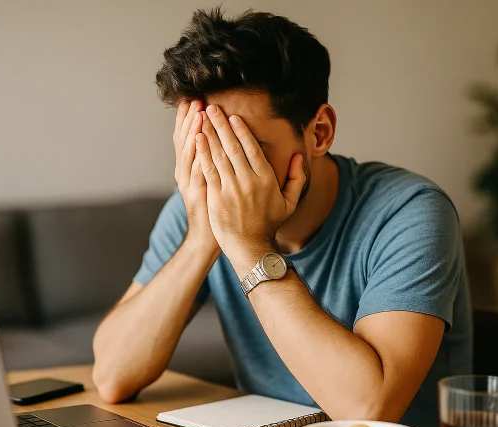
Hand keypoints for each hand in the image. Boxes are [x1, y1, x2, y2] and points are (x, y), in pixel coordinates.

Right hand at [173, 100, 219, 255]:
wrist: (207, 238)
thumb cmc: (214, 210)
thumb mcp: (210, 184)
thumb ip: (212, 164)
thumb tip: (220, 144)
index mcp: (190, 168)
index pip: (188, 138)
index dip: (190, 119)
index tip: (195, 100)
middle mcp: (185, 173)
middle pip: (185, 140)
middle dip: (189, 119)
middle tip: (194, 99)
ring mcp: (189, 182)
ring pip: (188, 151)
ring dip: (192, 130)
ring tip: (197, 111)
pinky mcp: (197, 192)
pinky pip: (195, 169)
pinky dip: (196, 152)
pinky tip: (198, 138)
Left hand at [195, 105, 305, 275]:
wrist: (250, 247)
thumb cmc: (269, 225)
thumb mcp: (289, 203)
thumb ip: (296, 179)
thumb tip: (299, 156)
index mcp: (267, 180)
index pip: (253, 149)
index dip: (242, 131)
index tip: (233, 116)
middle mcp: (249, 182)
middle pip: (233, 147)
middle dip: (222, 125)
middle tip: (212, 108)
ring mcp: (231, 189)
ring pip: (219, 156)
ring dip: (210, 134)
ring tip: (202, 118)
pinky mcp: (217, 197)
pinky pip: (209, 170)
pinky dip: (203, 153)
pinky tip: (198, 139)